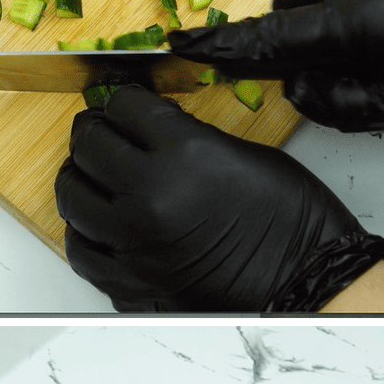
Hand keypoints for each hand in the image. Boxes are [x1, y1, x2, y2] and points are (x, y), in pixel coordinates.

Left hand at [54, 86, 383, 312]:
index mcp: (184, 153)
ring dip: (82, 178)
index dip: (125, 100)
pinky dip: (85, 231)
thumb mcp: (245, 154)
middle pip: (89, 144)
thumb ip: (190, 138)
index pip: (123, 107)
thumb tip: (150, 131)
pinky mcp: (132, 283)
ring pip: (72, 196)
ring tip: (95, 175)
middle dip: (97, 131)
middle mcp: (150, 196)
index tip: (128, 105)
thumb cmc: (294, 222)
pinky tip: (98, 223)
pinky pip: (82, 250)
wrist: (311, 283)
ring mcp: (135, 244)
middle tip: (106, 132)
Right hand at [168, 0, 383, 130]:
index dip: (224, 45)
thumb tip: (301, 89)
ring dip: (332, 24)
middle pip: (293, 3)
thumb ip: (337, 103)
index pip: (268, 36)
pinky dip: (363, 10)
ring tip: (381, 63)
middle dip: (292, 37)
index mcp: (348, 19)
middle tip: (326, 77)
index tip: (185, 46)